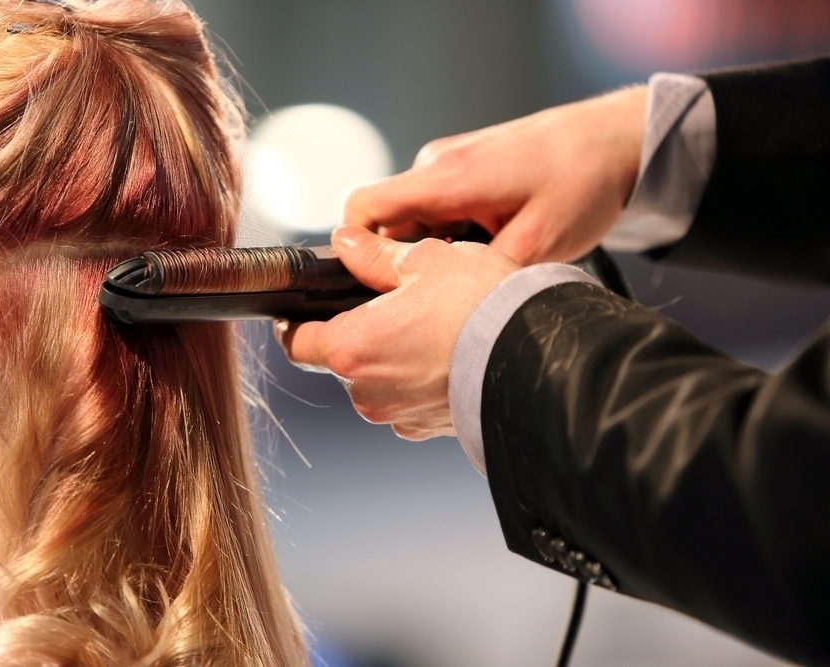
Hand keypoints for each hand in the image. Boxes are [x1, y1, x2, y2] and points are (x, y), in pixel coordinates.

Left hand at [276, 225, 520, 440]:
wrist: (540, 358)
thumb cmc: (481, 306)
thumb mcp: (425, 261)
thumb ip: (375, 256)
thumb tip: (347, 243)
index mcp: (351, 348)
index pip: (297, 342)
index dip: (297, 323)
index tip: (304, 311)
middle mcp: (366, 391)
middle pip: (342, 361)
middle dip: (361, 334)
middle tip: (395, 305)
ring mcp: (399, 415)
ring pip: (379, 382)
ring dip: (394, 358)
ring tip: (434, 328)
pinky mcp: (430, 430)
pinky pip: (411, 401)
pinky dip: (422, 381)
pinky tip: (451, 356)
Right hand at [344, 86, 646, 264]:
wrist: (613, 139)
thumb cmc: (581, 181)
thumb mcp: (536, 245)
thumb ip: (477, 275)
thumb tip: (438, 305)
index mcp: (445, 178)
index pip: (363, 208)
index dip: (353, 251)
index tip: (374, 287)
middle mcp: (436, 165)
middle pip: (386, 222)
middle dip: (405, 262)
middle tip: (445, 293)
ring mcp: (447, 164)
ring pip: (412, 220)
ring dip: (434, 250)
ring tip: (478, 269)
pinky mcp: (462, 168)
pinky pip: (434, 209)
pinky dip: (450, 234)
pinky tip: (489, 247)